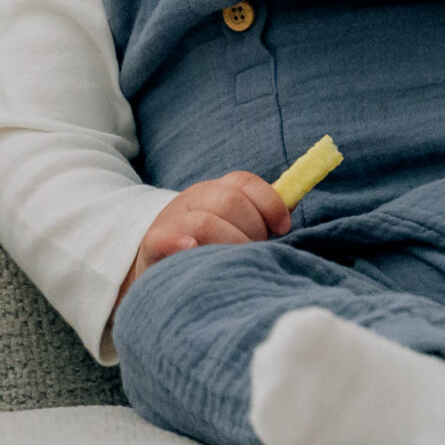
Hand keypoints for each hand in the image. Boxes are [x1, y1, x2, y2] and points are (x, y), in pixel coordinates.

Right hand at [114, 169, 290, 310]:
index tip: (283, 228)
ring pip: (205, 222)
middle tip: (252, 253)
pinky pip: (163, 239)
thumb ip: (259, 213)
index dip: (269, 202)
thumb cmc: (205, 244)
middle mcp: (193, 199)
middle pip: (230, 201)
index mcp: (216, 190)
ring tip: (232, 262)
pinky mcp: (153, 245)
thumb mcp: (230, 221)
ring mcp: (172, 220)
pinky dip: (178, 243)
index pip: (244, 182)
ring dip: (228, 243)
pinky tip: (191, 249)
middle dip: (252, 229)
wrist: (155, 261)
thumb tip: (292, 201)